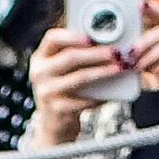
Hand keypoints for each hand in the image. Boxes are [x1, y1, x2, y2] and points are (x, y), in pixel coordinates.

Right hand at [26, 19, 135, 141]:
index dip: (73, 36)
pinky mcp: (57, 110)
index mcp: (40, 58)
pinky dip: (100, 95)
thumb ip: (77, 54)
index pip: (53, 38)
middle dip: (96, 53)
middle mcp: (39, 73)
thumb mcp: (62, 69)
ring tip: (119, 68)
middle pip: (70, 57)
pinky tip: (112, 92)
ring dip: (103, 72)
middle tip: (116, 52)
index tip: (92, 36)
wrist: (54, 123)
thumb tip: (108, 42)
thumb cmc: (64, 90)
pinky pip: (84, 100)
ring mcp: (46, 93)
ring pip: (80, 78)